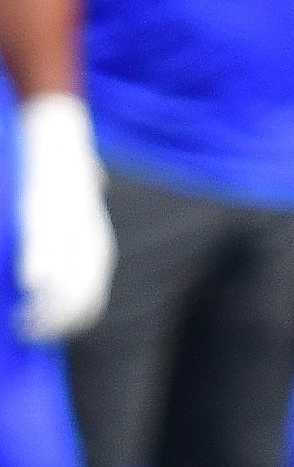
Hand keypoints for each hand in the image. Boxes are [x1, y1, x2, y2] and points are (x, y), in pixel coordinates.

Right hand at [15, 93, 113, 342]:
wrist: (58, 132)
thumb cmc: (65, 175)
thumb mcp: (78, 211)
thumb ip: (77, 231)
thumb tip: (77, 226)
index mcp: (95, 244)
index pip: (89, 297)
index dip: (69, 321)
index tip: (46, 334)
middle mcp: (87, 238)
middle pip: (79, 294)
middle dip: (55, 321)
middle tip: (29, 333)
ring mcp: (66, 222)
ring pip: (64, 272)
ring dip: (46, 303)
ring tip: (25, 323)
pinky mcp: (44, 203)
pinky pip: (45, 239)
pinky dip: (42, 263)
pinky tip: (33, 284)